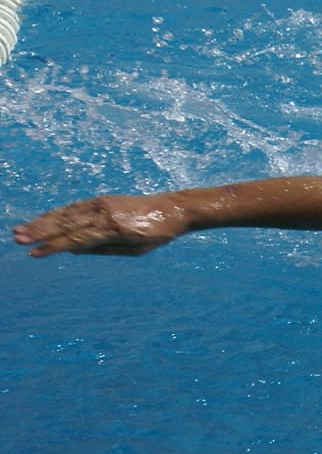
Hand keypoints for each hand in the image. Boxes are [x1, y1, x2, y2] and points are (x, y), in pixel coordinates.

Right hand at [12, 195, 189, 256]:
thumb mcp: (134, 250)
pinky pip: (75, 207)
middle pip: (66, 224)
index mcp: (113, 228)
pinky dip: (57, 213)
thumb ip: (102, 249)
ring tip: (21, 230)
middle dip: (40, 231)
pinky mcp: (103, 199)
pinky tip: (42, 219)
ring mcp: (102, 204)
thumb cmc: (157, 234)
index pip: (77, 239)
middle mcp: (104, 213)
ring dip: (42, 221)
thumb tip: (72, 249)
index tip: (34, 253)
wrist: (173, 208)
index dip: (54, 247)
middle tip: (17, 238)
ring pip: (67, 213)